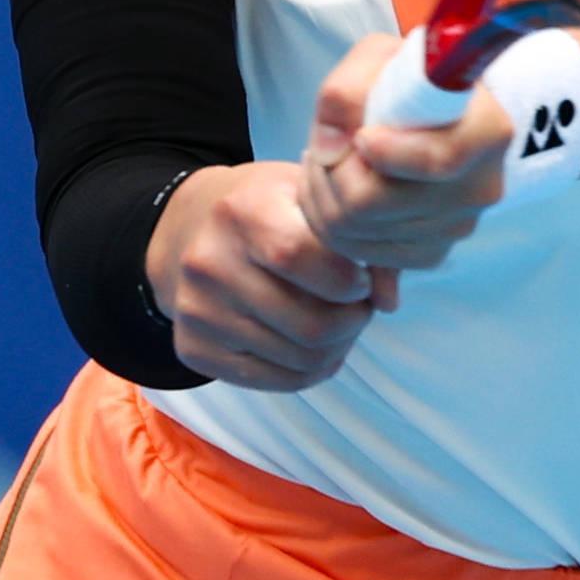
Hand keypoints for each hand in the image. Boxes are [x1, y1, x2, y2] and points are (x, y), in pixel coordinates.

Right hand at [146, 161, 392, 390]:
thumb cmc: (269, 209)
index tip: (360, 278)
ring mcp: (197, 311)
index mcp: (241, 211)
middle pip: (311, 324)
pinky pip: (279, 382)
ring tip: (335, 319)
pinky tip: (312, 342)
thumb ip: (360, 238)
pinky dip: (312, 370)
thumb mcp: (310, 196)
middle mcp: (208, 263)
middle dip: (354, 322)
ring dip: (337, 347)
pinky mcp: (194, 350)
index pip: (299, 256)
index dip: (348, 279)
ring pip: (301, 360)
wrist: (192, 230)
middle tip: (357, 306)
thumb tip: (387, 300)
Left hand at [300, 33, 512, 272]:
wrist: (426, 111)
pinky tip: (338, 191)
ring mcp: (456, 227)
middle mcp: (479, 187)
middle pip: (375, 204)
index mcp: (485, 132)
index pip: (438, 162)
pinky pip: (363, 254)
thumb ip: (347, 90)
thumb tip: (330, 151)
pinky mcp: (430, 253)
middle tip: (321, 147)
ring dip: (323, 198)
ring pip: (358, 234)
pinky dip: (335, 227)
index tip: (361, 135)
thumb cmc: (404, 79)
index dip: (384, 154)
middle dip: (329, 174)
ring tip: (326, 164)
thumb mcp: (377, 58)